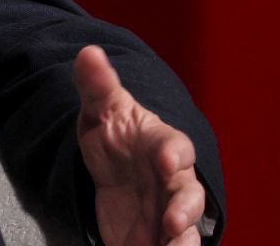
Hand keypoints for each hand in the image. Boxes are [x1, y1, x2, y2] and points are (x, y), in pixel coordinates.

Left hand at [74, 45, 206, 245]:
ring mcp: (169, 208)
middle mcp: (173, 179)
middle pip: (190, 194)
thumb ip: (97, 84)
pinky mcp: (160, 235)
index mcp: (162, 144)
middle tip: (171, 222)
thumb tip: (88, 52)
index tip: (164, 161)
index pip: (177, 146)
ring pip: (189, 227)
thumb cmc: (114, 135)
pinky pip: (175, 245)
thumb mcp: (100, 109)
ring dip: (185, 240)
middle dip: (185, 208)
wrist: (110, 168)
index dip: (174, 153)